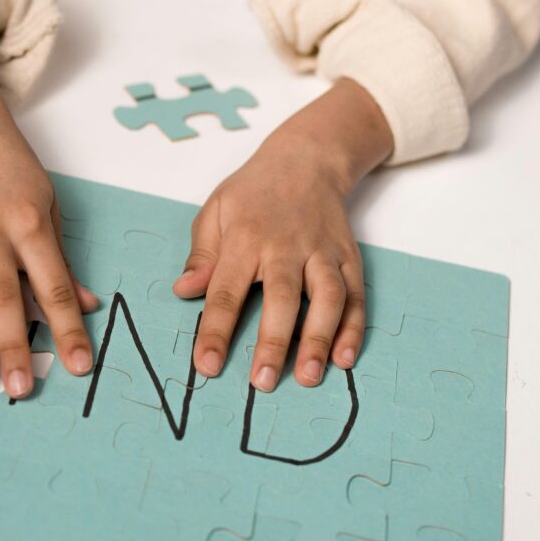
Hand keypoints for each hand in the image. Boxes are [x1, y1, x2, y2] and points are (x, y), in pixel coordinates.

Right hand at [0, 104, 97, 397]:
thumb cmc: (10, 168)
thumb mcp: (47, 205)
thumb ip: (59, 259)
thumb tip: (85, 305)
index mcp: (30, 222)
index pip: (54, 284)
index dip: (68, 328)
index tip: (79, 366)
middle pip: (5, 292)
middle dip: (14, 341)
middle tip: (19, 385)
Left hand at [173, 78, 392, 390]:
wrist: (307, 158)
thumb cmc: (253, 191)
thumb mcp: (215, 210)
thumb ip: (201, 254)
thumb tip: (184, 290)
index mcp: (245, 238)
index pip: (225, 291)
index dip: (215, 330)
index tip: (207, 366)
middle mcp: (286, 247)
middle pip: (282, 297)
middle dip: (273, 342)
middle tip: (263, 382)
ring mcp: (321, 252)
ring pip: (327, 298)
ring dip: (320, 339)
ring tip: (309, 377)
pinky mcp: (348, 257)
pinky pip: (356, 295)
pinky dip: (354, 327)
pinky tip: (345, 358)